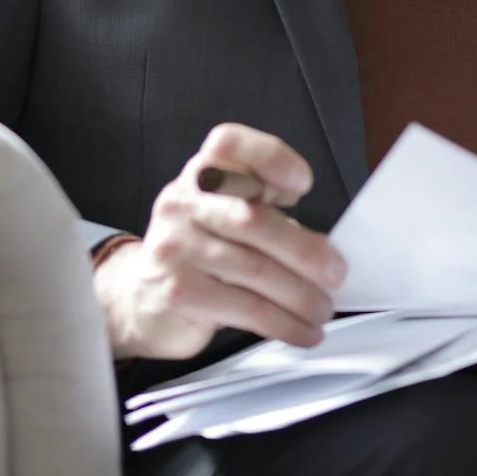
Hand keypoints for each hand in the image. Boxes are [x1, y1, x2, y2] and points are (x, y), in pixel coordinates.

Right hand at [94, 123, 347, 361]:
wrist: (139, 297)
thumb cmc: (202, 250)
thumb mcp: (227, 215)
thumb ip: (268, 215)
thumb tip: (325, 249)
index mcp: (203, 174)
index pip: (228, 144)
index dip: (269, 158)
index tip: (303, 185)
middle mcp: (183, 203)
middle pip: (251, 218)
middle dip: (304, 250)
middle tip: (336, 273)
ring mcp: (174, 247)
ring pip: (253, 269)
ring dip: (300, 296)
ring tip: (323, 309)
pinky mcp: (177, 292)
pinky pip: (243, 308)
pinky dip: (282, 323)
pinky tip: (303, 331)